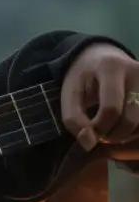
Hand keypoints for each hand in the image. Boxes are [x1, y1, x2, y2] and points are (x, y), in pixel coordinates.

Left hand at [58, 43, 138, 159]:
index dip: (99, 128)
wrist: (102, 57)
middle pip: (131, 119)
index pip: (111, 109)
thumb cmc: (84, 78)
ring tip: (111, 130)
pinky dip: (134, 131)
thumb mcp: (69, 95)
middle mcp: (137, 72)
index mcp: (112, 68)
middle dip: (113, 135)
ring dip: (126, 135)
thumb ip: (74, 120)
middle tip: (100, 135)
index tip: (88, 134)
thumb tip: (88, 144)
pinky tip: (123, 127)